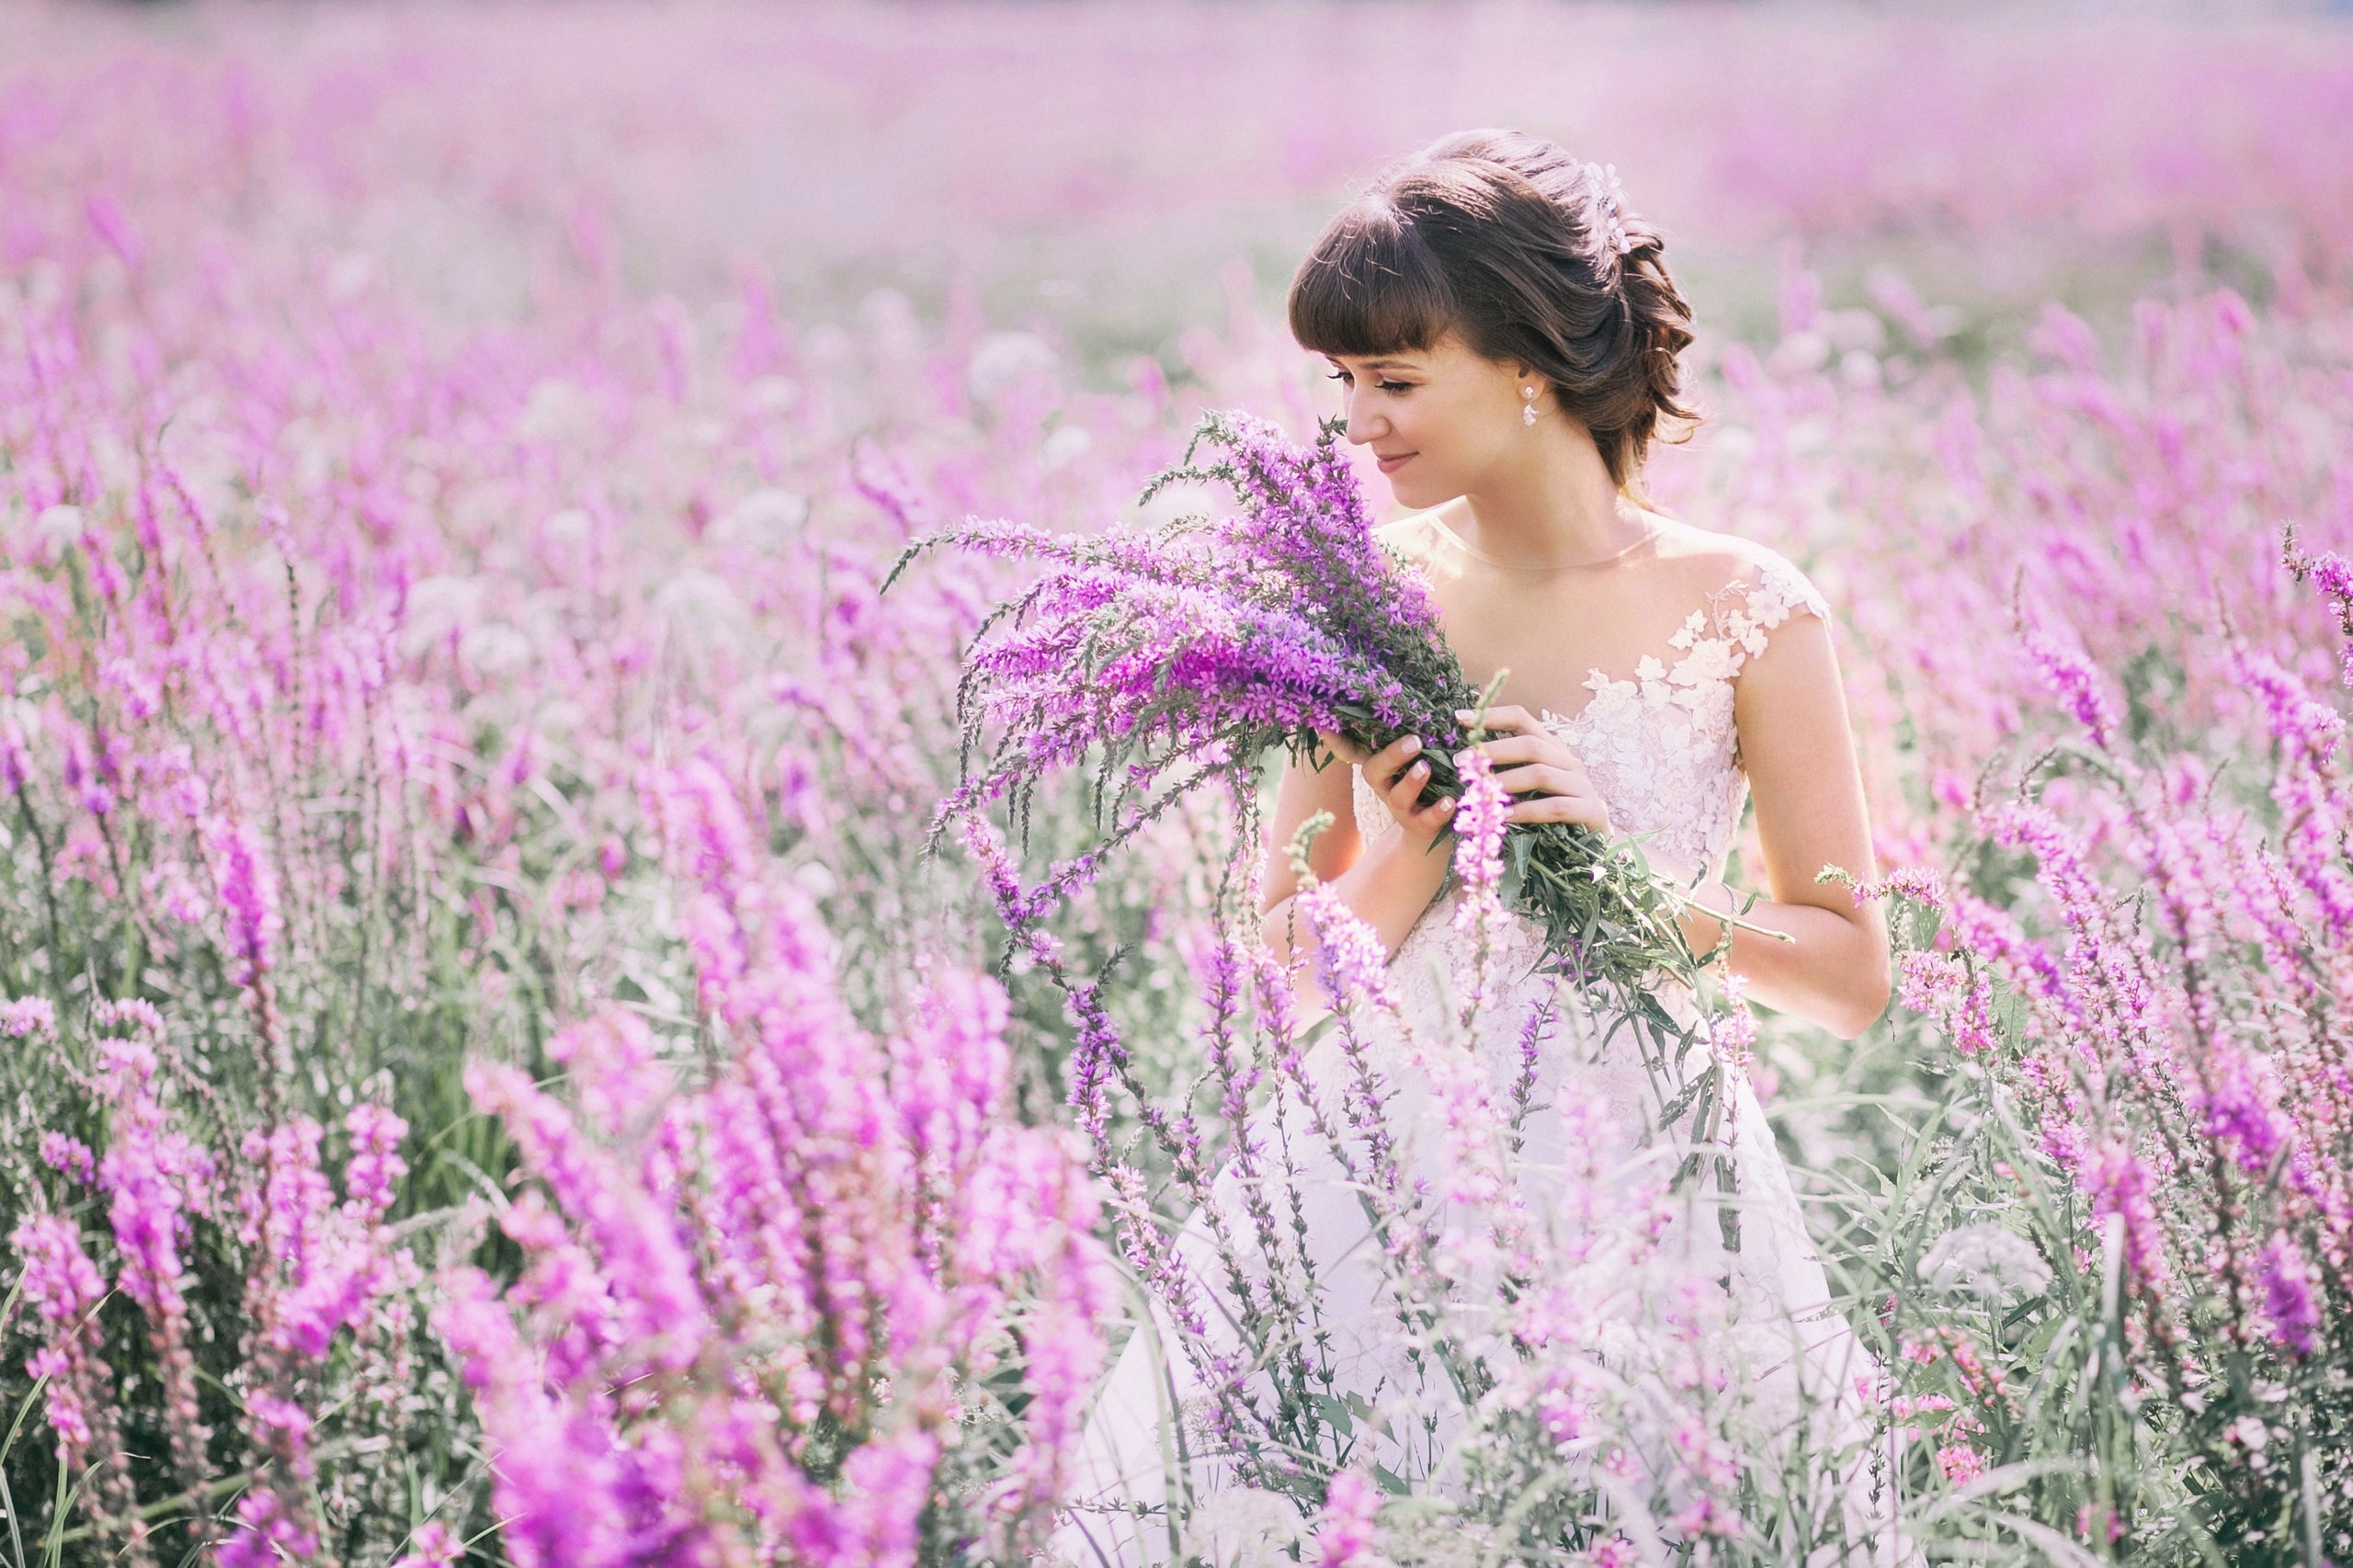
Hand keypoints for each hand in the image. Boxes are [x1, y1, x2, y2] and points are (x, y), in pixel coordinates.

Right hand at [1315, 729, 1458, 850]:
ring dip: (1411, 782)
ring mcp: (1401, 809)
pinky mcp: (1420, 827)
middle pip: (1375, 771)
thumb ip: (1418, 736)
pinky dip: (1438, 811)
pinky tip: (1450, 801)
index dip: (1339, 742)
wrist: (1429, 836)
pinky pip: (1426, 820)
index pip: (1355, 752)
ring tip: (1426, 767)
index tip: (1326, 726)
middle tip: (1414, 741)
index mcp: (1382, 767)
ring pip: (1398, 797)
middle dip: (1392, 756)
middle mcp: (1385, 787)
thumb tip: (1437, 703)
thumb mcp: (1418, 759)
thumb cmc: (1426, 784)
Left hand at [1451, 705, 1615, 832]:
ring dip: (1506, 781)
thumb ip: (1507, 771)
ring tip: (1479, 791)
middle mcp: (1569, 762)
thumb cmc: (1552, 814)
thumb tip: (1466, 760)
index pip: (1523, 720)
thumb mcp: (1529, 788)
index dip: (1493, 716)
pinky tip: (1505, 816)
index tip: (1460, 717)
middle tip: (1462, 761)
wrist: (1595, 845)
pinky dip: (1527, 811)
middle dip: (1493, 751)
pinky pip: (1555, 807)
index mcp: (1553, 749)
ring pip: (1541, 774)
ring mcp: (1583, 786)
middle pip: (1530, 745)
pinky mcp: (1591, 811)